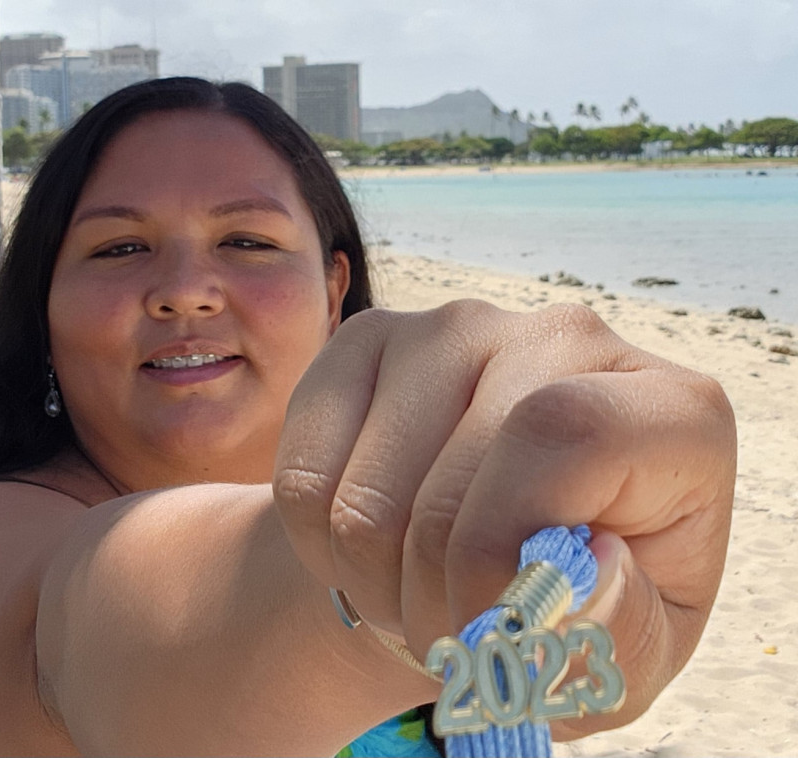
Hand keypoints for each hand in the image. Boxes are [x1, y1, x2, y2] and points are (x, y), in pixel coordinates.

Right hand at [273, 300, 735, 733]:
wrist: (484, 546)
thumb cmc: (570, 598)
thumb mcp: (622, 647)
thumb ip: (622, 628)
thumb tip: (586, 566)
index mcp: (667, 409)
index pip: (569, 434)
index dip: (507, 549)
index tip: (491, 625)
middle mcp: (564, 337)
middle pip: (454, 478)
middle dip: (431, 595)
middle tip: (445, 630)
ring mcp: (456, 326)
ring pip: (367, 488)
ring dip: (372, 577)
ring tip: (410, 589)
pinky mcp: (372, 336)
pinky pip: (305, 464)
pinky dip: (319, 538)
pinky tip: (368, 543)